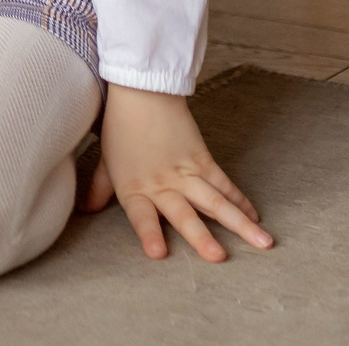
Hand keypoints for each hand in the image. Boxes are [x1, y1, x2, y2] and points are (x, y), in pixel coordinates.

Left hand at [87, 85, 272, 263]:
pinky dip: (241, 201)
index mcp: (134, 188)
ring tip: (262, 242)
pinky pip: (225, 184)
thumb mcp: (105, 161)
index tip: (159, 253)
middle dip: (202, 237)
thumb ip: (100, 189)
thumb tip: (86, 210)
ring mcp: (186, 172)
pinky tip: (256, 217)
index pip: (141, 216)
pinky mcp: (203, 160)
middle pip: (184, 214)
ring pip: (216, 201)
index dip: (149, 234)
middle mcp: (162, 184)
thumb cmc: (120, 126)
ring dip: (239, 223)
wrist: (141, 91)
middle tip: (218, 257)